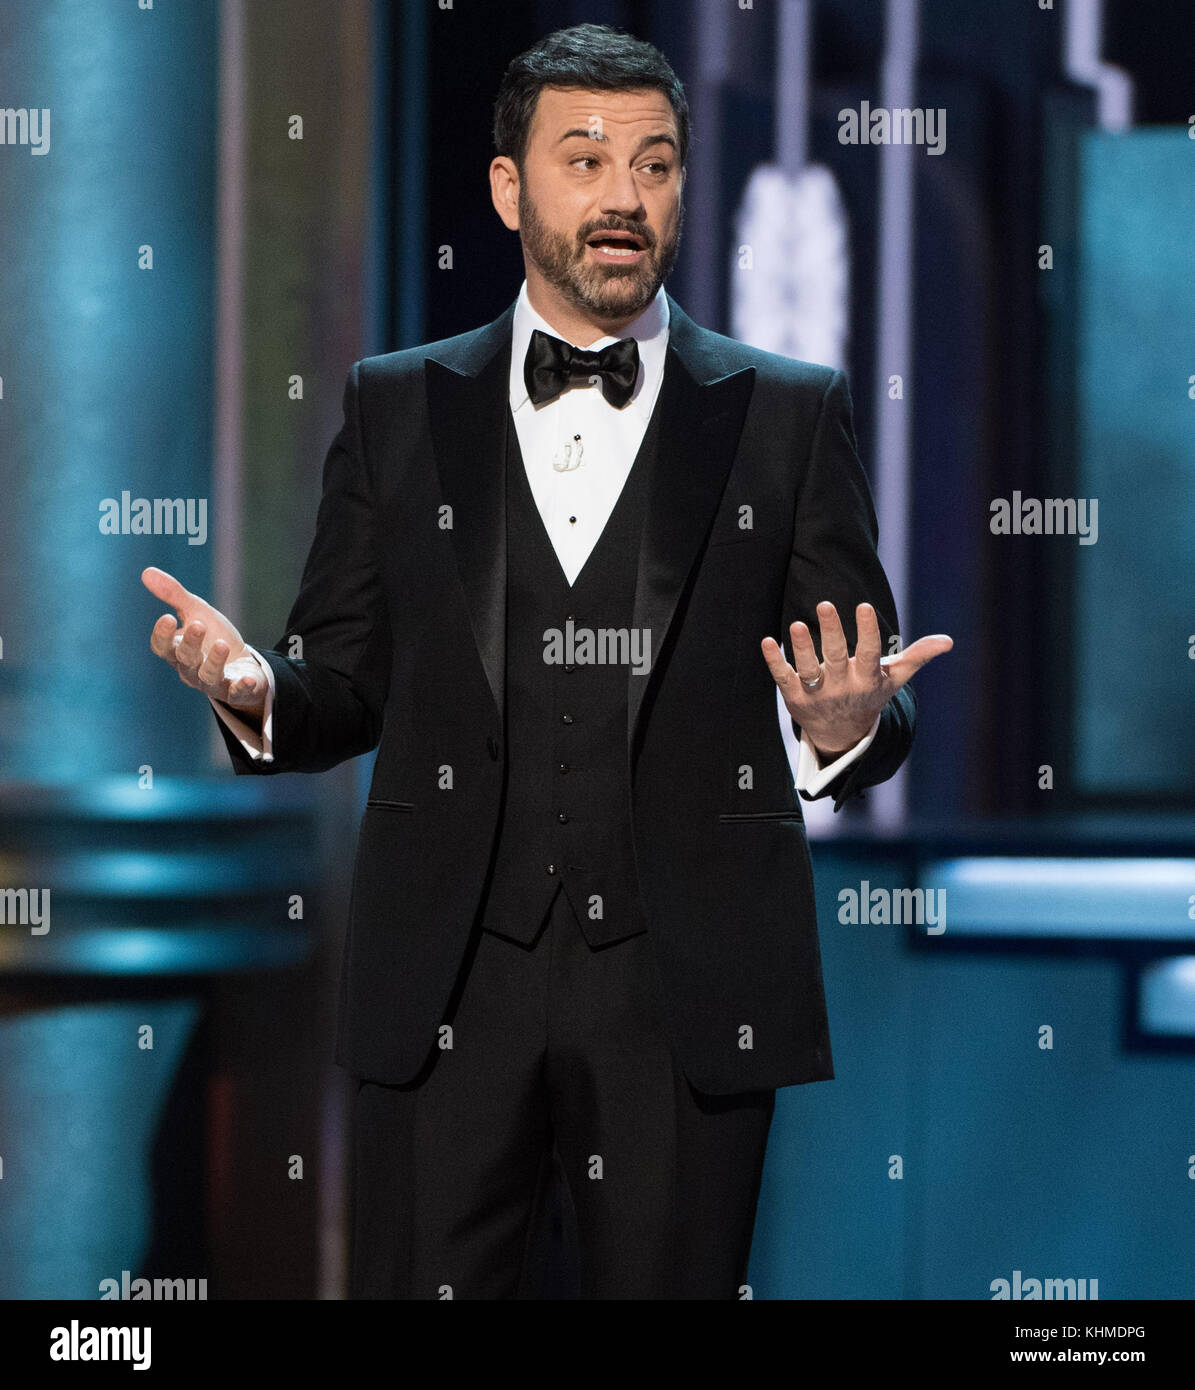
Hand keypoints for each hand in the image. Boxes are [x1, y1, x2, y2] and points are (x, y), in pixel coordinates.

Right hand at [142, 566, 266, 718]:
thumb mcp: (196, 612)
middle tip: (198, 624)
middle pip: (185, 660)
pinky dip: (241, 687)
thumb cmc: (214, 636)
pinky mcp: (236, 691)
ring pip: (208, 676)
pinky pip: (236, 693)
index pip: (162, 647)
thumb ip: (174, 595)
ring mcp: (214, 683)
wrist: (242, 663)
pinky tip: (247, 679)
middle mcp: (191, 670)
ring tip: (222, 645)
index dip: (162, 635)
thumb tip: (147, 572)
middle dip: (190, 644)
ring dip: (214, 662)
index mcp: (177, 651)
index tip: (166, 617)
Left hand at [761, 601, 952, 757]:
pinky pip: (782, 677)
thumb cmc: (870, 696)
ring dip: (801, 647)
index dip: (866, 631)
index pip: (868, 653)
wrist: (842, 735)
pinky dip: (773, 661)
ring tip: (797, 625)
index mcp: (866, 679)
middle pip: (836, 657)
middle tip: (825, 604)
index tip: (863, 606)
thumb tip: (947, 641)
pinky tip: (766, 641)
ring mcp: (816, 692)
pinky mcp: (794, 696)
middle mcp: (841, 686)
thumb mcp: (894, 679)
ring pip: (808, 668)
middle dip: (831, 632)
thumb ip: (917, 656)